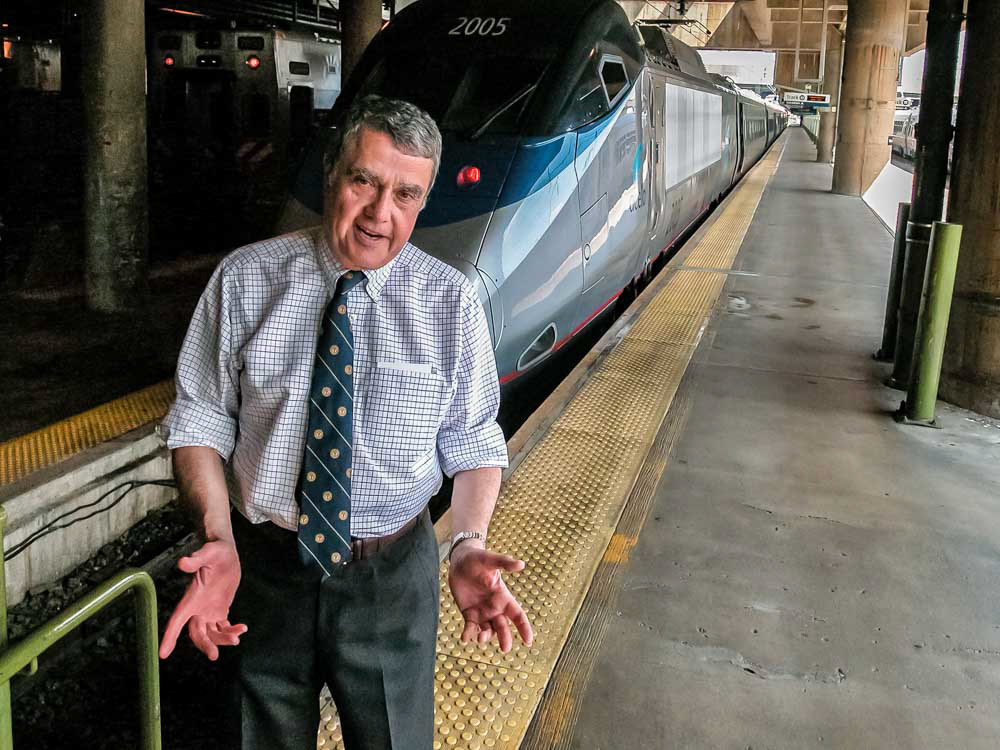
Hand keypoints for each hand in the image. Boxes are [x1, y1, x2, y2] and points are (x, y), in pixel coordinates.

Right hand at [159, 539, 247, 660]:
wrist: (226, 552)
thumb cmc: (215, 551)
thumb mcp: (208, 552)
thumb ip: (197, 559)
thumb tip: (183, 563)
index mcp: (192, 598)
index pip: (177, 620)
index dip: (169, 636)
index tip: (163, 654)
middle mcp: (198, 607)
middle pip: (196, 632)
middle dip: (204, 645)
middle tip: (214, 655)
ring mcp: (209, 610)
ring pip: (211, 633)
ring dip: (222, 639)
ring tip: (237, 638)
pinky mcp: (220, 610)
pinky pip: (223, 627)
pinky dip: (231, 631)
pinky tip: (242, 629)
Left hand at [447, 544, 532, 652]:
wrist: (460, 561)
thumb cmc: (477, 558)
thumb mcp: (491, 560)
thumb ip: (505, 563)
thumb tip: (521, 564)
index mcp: (503, 596)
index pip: (517, 615)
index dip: (524, 627)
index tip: (528, 641)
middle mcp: (494, 607)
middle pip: (503, 626)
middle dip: (505, 637)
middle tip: (505, 648)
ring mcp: (481, 612)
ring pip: (487, 630)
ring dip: (485, 637)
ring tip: (480, 639)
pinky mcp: (468, 613)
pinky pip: (470, 627)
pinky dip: (468, 634)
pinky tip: (465, 637)